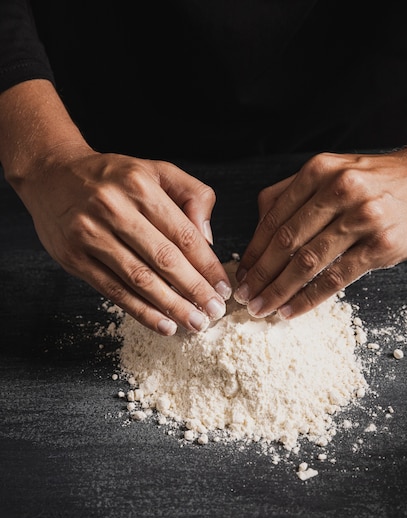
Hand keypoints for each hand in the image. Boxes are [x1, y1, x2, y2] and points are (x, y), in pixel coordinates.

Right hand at [22, 150, 231, 334]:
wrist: (50, 174)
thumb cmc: (111, 177)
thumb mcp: (155, 170)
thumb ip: (192, 195)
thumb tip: (208, 239)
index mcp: (140, 186)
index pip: (183, 234)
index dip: (207, 266)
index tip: (222, 287)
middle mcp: (113, 208)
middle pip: (164, 259)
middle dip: (194, 290)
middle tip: (214, 312)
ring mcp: (90, 234)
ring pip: (139, 279)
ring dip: (171, 306)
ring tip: (194, 323)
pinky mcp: (74, 258)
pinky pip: (114, 291)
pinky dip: (141, 311)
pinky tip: (163, 324)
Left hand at [234, 147, 406, 318]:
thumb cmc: (371, 182)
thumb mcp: (331, 172)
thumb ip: (291, 193)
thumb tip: (257, 227)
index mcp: (319, 171)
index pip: (274, 217)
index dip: (253, 250)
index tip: (241, 273)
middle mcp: (339, 190)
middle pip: (286, 241)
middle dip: (260, 274)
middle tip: (245, 296)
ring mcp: (362, 218)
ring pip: (308, 262)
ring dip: (279, 290)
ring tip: (261, 307)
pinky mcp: (380, 245)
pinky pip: (335, 278)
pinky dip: (308, 298)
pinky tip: (291, 310)